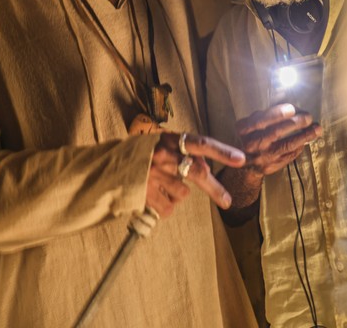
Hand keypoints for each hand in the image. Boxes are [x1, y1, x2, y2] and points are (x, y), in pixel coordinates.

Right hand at [128, 114, 245, 217]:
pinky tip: (152, 197)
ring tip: (159, 187)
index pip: (202, 143)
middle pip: (197, 173)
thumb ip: (183, 152)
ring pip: (182, 193)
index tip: (241, 159)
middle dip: (215, 189)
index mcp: (170, 139)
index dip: (222, 151)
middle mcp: (163, 155)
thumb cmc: (140, 154)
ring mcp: (153, 174)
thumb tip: (207, 169)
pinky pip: (168, 207)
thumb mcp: (161, 144)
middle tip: (228, 202)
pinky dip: (164, 206)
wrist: (104, 167)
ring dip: (176, 194)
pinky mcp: (144, 193)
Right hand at [235, 104, 320, 179]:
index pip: (261, 120)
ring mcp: (262, 157)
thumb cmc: (251, 137)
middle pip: (276, 132)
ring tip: (317, 129)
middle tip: (308, 117)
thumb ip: (266, 115)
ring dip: (305, 135)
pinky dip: (300, 145)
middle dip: (295, 123)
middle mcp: (251, 144)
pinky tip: (308, 139)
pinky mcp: (271, 167)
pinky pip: (289, 154)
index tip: (292, 109)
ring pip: (287, 144)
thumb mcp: (250, 124)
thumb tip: (290, 106)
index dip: (277, 114)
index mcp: (244, 129)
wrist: (244, 165)